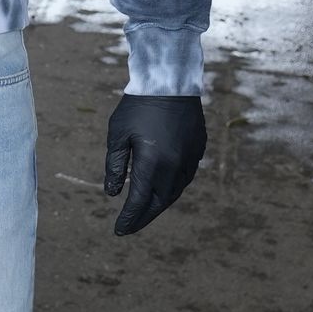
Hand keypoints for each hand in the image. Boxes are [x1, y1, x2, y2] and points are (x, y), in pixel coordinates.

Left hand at [104, 94, 206, 236]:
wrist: (170, 81)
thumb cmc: (138, 106)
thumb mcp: (117, 135)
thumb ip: (115, 166)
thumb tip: (113, 193)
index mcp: (153, 164)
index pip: (139, 202)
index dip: (129, 218)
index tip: (119, 230)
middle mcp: (175, 166)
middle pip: (160, 202)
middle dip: (144, 217)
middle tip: (130, 227)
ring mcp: (190, 159)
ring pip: (175, 192)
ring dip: (159, 204)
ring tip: (144, 211)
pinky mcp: (198, 149)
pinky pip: (185, 177)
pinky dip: (172, 188)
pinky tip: (163, 189)